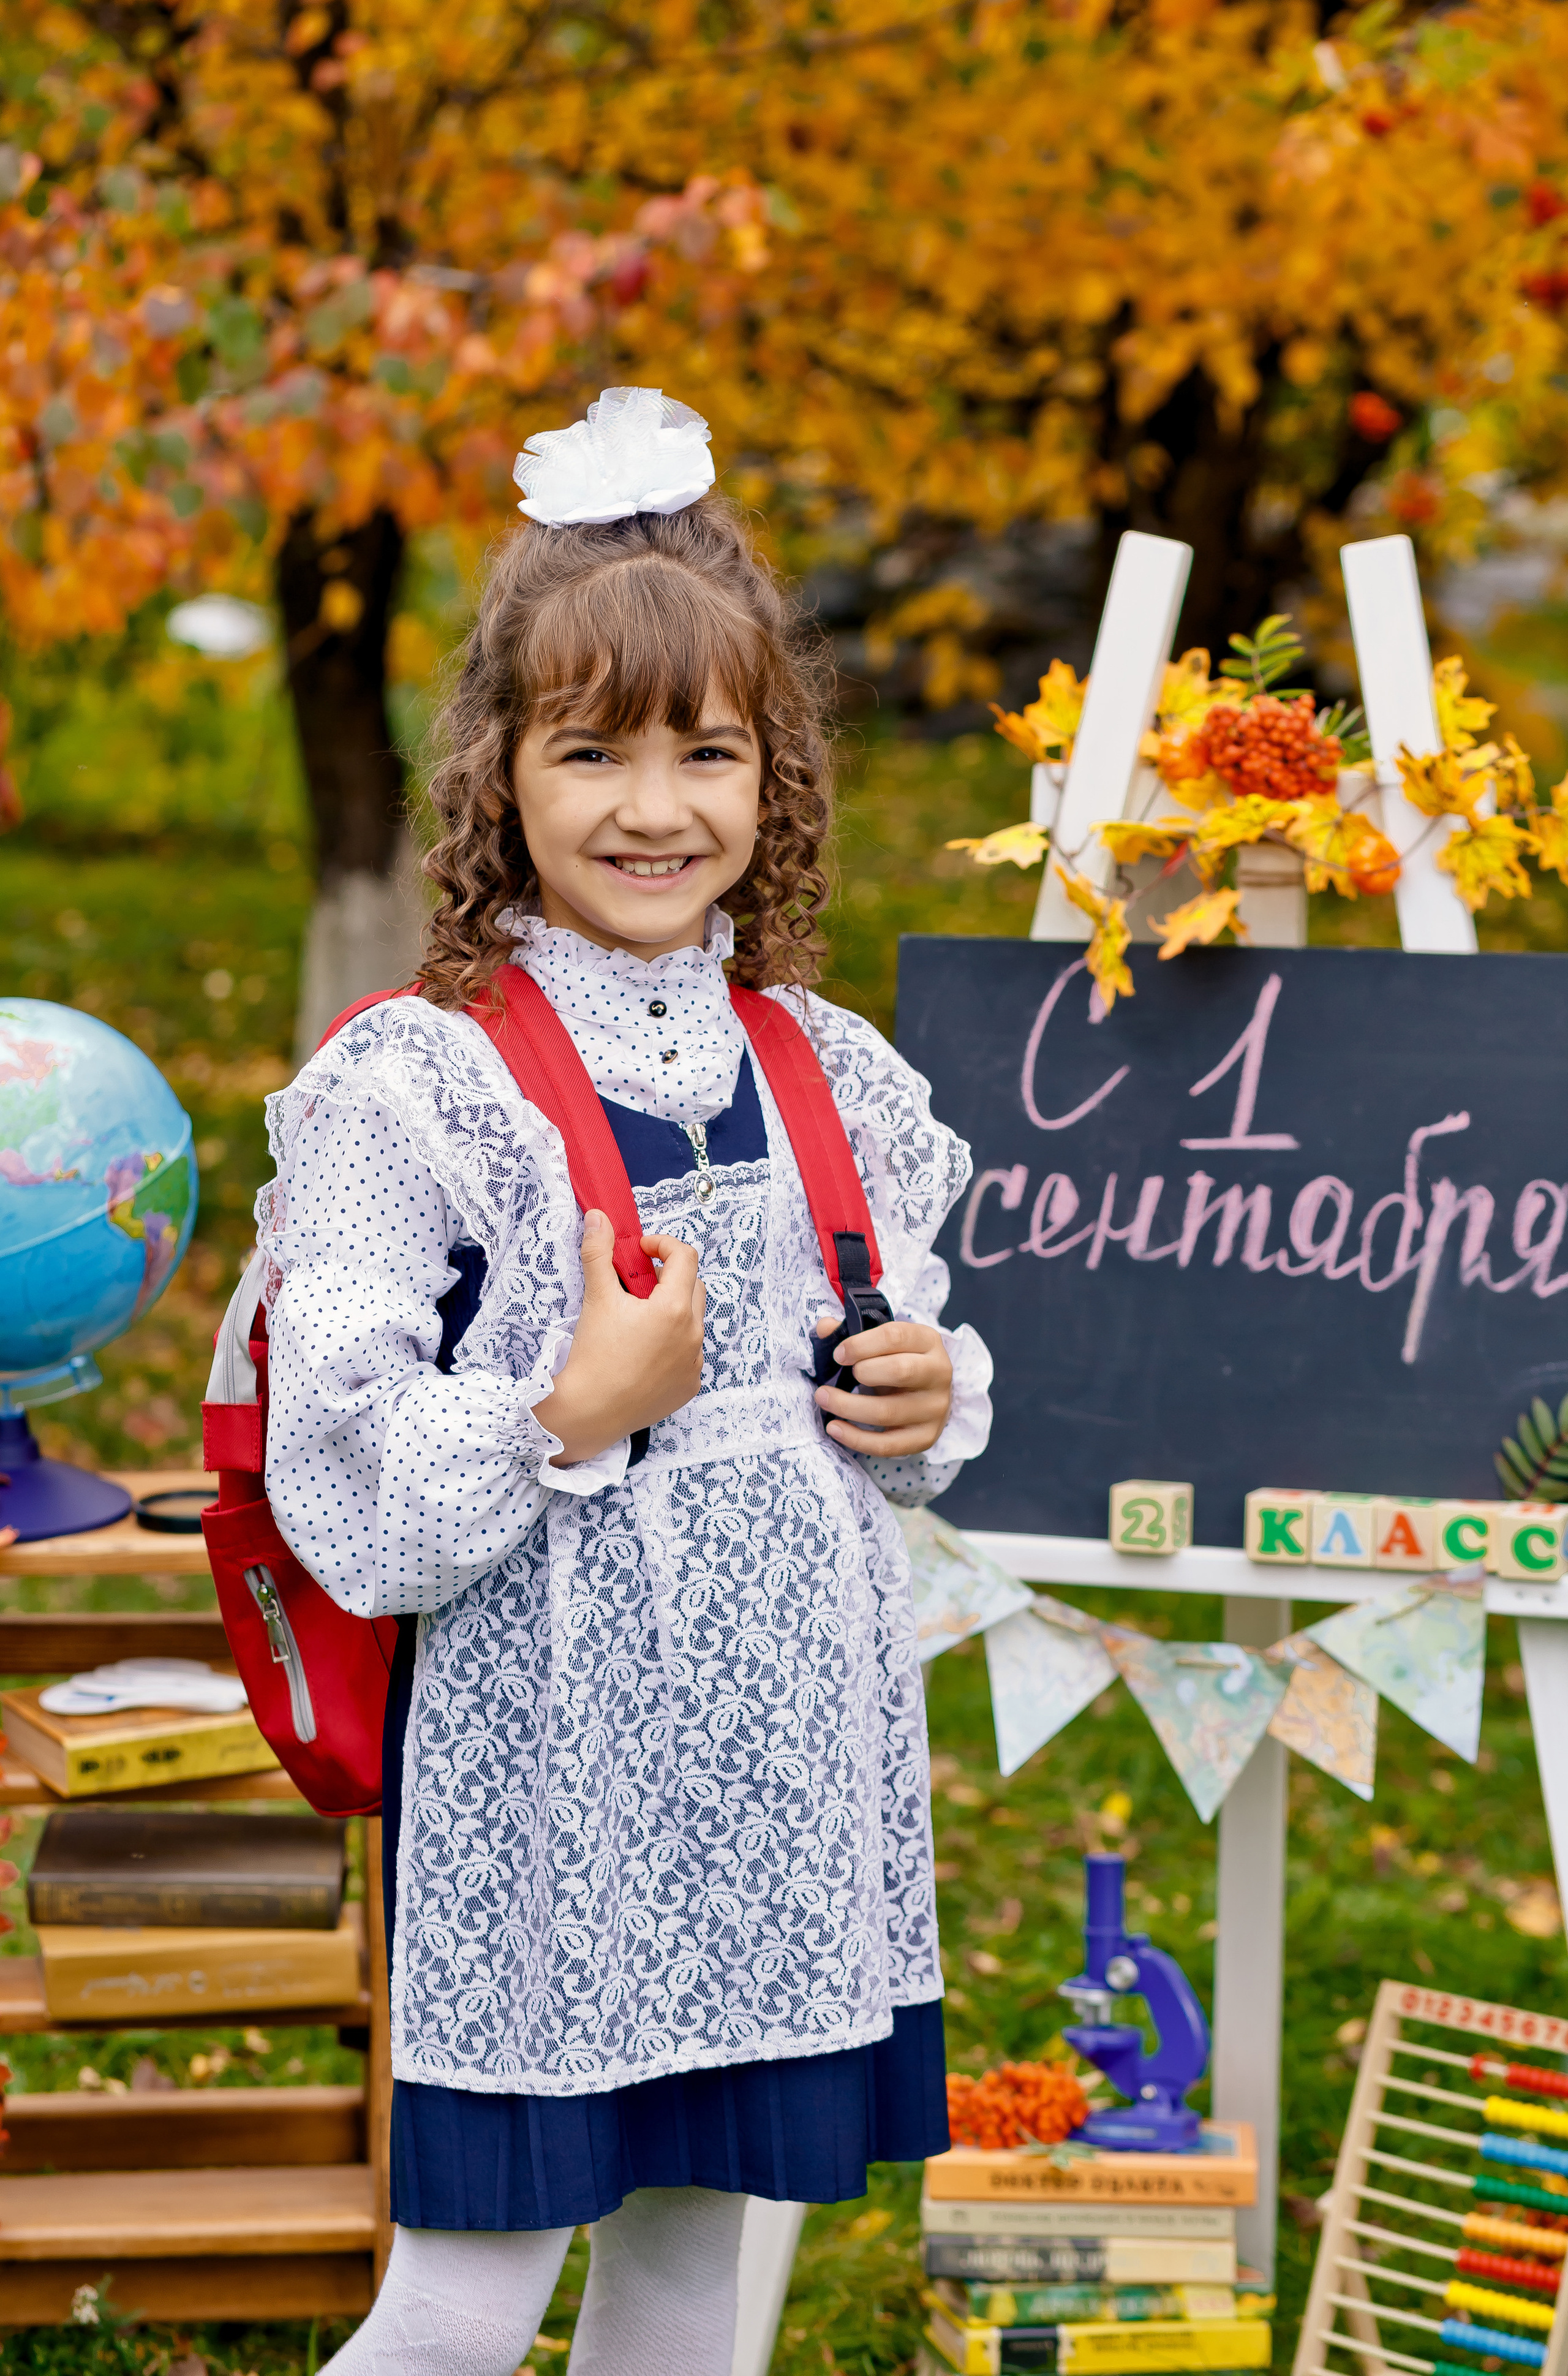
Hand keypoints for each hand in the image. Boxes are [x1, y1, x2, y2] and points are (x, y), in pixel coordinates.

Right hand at [533, 1213, 705, 1466]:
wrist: (589, 1411)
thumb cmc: (594, 1354)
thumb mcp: (597, 1298)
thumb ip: (599, 1253)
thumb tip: (598, 1217)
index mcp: (674, 1308)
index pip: (685, 1257)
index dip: (662, 1245)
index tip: (640, 1251)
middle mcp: (693, 1334)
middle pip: (694, 1286)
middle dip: (670, 1276)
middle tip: (640, 1282)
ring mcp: (694, 1362)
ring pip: (693, 1321)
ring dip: (673, 1311)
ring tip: (640, 1319)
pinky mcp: (690, 1385)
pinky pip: (690, 1354)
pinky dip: (674, 1344)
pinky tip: (645, 1351)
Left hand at [813, 1315, 952, 1456]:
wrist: (927, 1394)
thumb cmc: (897, 1362)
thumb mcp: (881, 1343)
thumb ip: (852, 1334)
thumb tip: (824, 1328)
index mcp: (928, 1341)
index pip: (895, 1336)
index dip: (861, 1344)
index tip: (838, 1354)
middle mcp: (938, 1373)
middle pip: (900, 1371)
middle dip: (862, 1372)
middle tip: (840, 1374)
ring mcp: (935, 1408)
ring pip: (888, 1411)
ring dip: (847, 1406)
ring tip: (823, 1398)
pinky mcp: (926, 1437)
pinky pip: (887, 1444)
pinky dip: (856, 1438)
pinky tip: (834, 1428)